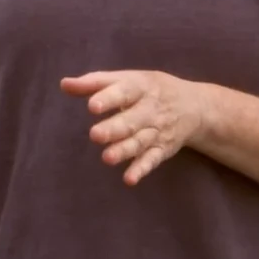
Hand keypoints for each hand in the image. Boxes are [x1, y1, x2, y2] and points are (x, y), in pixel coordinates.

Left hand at [59, 70, 206, 185]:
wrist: (195, 106)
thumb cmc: (149, 90)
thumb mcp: (127, 78)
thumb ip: (95, 83)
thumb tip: (64, 84)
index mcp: (140, 87)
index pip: (124, 91)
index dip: (109, 98)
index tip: (92, 106)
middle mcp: (150, 110)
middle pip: (132, 120)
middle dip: (115, 128)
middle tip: (95, 135)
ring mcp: (157, 131)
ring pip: (140, 142)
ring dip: (124, 151)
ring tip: (107, 158)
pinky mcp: (162, 149)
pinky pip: (152, 160)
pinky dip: (141, 169)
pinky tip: (129, 179)